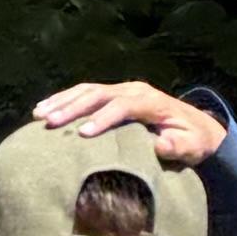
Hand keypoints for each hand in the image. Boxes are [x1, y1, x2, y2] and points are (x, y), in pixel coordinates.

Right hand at [33, 75, 224, 166]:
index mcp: (151, 101)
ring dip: (62, 101)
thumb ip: (177, 147)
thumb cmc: (192, 139)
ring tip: (39, 115)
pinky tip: (45, 107)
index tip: (83, 134)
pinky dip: (64, 98)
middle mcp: (133, 89)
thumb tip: (159, 145)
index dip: (102, 118)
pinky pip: (85, 91)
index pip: (122, 106)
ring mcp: (122, 88)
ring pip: (87, 89)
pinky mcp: (113, 93)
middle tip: (49, 123)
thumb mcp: (191, 146)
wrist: (197, 126)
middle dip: (72, 108)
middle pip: (98, 94)